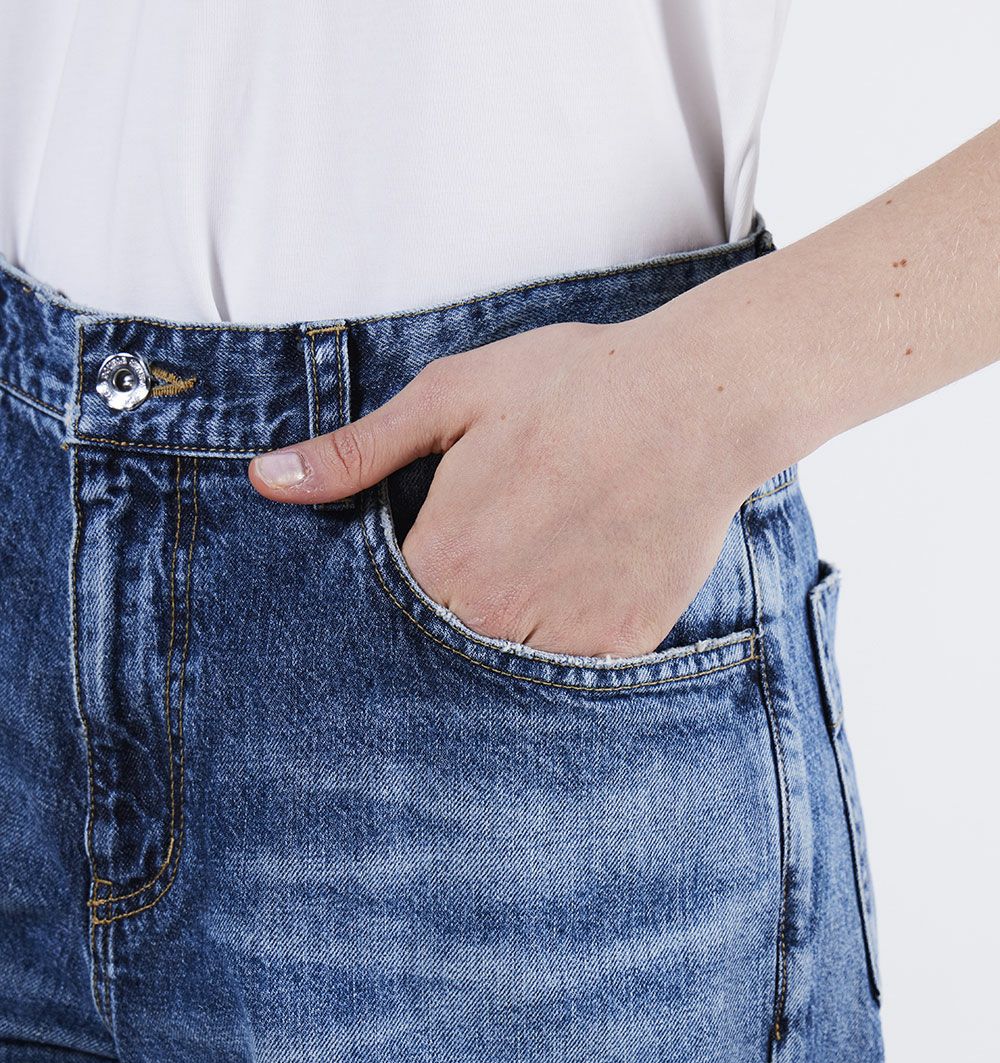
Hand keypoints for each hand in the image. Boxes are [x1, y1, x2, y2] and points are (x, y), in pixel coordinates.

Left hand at [248, 315, 754, 657]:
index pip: (382, 614)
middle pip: (442, 647)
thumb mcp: (451, 396)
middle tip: (492, 553)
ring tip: (539, 563)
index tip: (422, 558)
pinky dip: (567, 638)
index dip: (393, 591)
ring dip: (507, 630)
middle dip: (449, 612)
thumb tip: (265, 482)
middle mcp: (497, 614)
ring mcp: (565, 638)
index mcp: (444, 557)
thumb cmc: (572, 385)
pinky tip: (581, 579)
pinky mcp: (622, 644)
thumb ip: (356, 452)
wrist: (699, 400)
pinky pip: (574, 669)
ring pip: (506, 667)